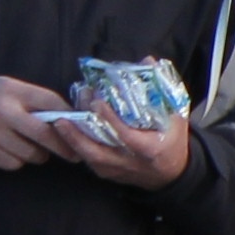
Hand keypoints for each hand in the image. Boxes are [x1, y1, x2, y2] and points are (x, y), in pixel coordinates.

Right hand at [0, 73, 69, 168]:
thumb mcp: (0, 87)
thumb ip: (28, 100)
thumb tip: (62, 117)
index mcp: (11, 89)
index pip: (51, 102)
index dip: (69, 117)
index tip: (80, 127)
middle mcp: (3, 110)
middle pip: (47, 133)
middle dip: (64, 146)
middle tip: (73, 153)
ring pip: (31, 153)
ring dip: (36, 155)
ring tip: (30, 148)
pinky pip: (13, 163)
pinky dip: (16, 161)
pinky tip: (9, 152)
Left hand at [43, 104, 193, 190]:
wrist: (171, 173)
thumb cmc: (173, 141)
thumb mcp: (175, 115)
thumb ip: (161, 89)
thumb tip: (147, 61)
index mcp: (150, 149)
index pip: (126, 135)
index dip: (110, 119)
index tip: (97, 102)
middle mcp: (130, 163)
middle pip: (98, 152)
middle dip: (78, 135)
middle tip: (63, 117)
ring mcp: (117, 170)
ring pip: (89, 158)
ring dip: (72, 140)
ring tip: (59, 121)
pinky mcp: (108, 173)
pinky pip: (88, 160)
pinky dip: (76, 145)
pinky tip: (67, 131)